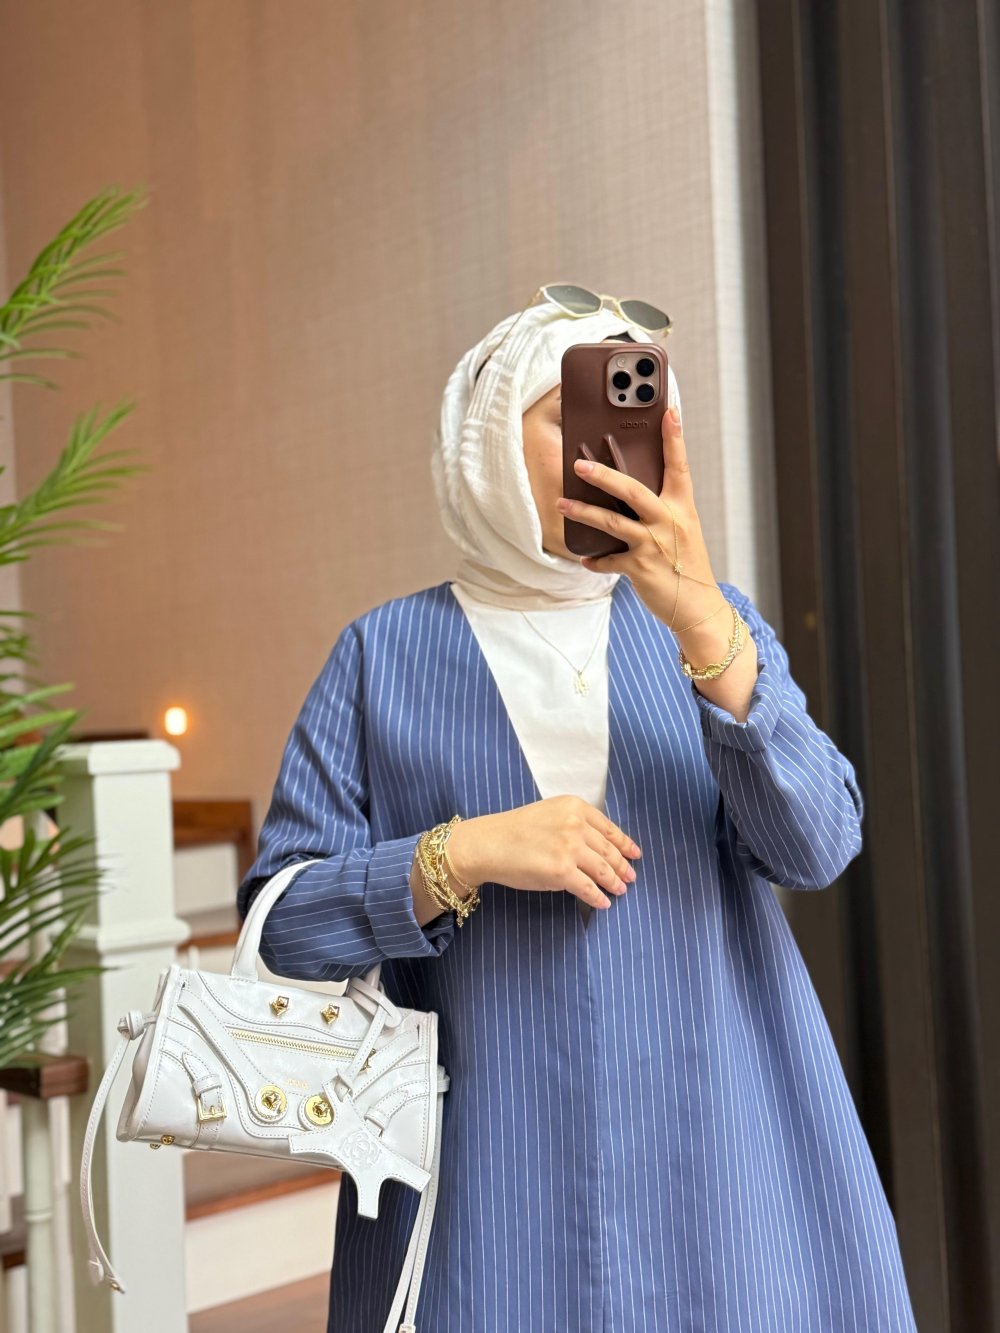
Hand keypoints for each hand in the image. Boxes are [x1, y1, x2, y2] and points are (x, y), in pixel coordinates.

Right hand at [449, 796, 641, 910]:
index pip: (609, 828)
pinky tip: (603, 903)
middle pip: (609, 850)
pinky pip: (589, 888)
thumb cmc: (514, 830)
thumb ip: (574, 822)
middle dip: (623, 866)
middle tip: (631, 876)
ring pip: (603, 870)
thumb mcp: (550, 812)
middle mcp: (575, 825)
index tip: (635, 854)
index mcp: (574, 806)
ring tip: (620, 890)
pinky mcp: (562, 872)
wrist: (489, 844)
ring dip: (614, 882)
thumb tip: (599, 845)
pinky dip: (599, 898)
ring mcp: (570, 849)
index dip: (625, 843)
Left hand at [555, 406, 727, 634]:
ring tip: (562, 503)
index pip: (679, 466)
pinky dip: (594, 560)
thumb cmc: (687, 565)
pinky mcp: (640, 569)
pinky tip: (584, 558)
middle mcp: (669, 522)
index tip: (668, 412)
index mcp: (682, 508)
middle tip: (578, 464)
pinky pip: (608, 561)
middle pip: (633, 490)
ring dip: (583, 511)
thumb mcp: (682, 530)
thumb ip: (661, 510)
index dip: (674, 439)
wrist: (697, 606)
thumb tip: (626, 491)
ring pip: (612, 522)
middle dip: (604, 475)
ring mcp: (653, 545)